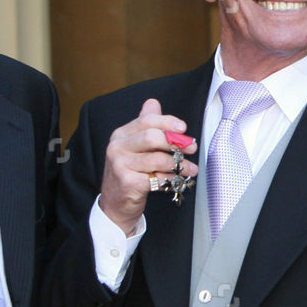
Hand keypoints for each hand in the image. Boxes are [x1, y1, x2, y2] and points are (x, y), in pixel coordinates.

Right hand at [98, 98, 197, 232]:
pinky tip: (178, 180)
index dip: (167, 122)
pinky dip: (171, 179)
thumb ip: (145, 125)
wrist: (115, 204)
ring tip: (190, 168)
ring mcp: (120, 165)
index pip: (146, 120)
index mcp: (121, 135)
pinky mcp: (127, 182)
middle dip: (176, 142)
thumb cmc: (129, 173)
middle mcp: (118, 147)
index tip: (183, 128)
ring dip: (179, 164)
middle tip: (191, 148)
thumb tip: (153, 103)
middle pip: (151, 137)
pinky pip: (157, 178)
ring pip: (157, 159)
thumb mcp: (134, 147)